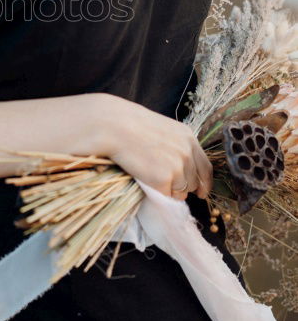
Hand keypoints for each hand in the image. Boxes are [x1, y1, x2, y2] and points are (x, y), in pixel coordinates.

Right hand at [97, 94, 211, 199]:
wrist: (115, 127)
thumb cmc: (132, 125)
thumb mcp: (164, 129)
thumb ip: (177, 146)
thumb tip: (182, 167)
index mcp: (189, 138)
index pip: (205, 167)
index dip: (205, 183)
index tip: (202, 192)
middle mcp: (188, 153)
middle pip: (194, 181)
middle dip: (185, 187)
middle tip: (168, 184)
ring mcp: (178, 167)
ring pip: (181, 191)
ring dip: (170, 189)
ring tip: (152, 176)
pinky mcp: (164, 179)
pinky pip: (167, 194)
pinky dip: (159, 191)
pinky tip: (147, 178)